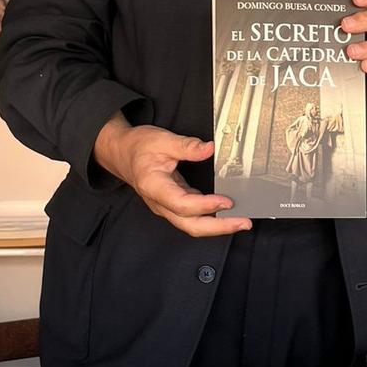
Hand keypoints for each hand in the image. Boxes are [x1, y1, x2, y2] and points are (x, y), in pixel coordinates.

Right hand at [94, 114, 250, 237]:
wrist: (122, 154)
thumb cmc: (138, 147)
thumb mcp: (161, 139)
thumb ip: (186, 145)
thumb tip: (209, 148)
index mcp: (154, 186)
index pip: (182, 204)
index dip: (206, 205)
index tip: (227, 201)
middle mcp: (159, 203)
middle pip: (190, 225)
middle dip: (219, 227)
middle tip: (243, 222)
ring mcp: (166, 206)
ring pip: (192, 225)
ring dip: (218, 226)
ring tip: (241, 221)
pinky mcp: (173, 204)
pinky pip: (193, 218)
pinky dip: (211, 219)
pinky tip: (227, 213)